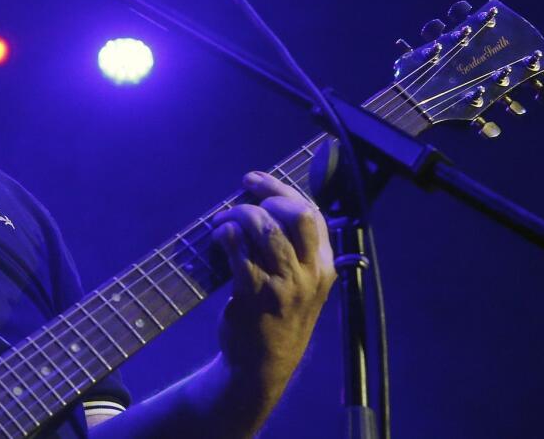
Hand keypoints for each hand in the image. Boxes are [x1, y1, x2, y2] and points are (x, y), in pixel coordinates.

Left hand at [211, 171, 335, 395]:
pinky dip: (226, 235)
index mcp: (324, 265)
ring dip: (238, 215)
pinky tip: (219, 237)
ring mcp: (283, 285)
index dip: (280, 190)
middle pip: (295, 215)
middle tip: (239, 201)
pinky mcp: (255, 295)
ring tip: (223, 222)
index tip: (254, 180)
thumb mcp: (302, 283)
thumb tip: (262, 203)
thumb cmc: (278, 315)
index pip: (312, 213)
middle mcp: (309, 273)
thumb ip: (294, 249)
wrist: (262, 364)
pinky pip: (239, 252)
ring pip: (265, 229)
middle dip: (264, 198)